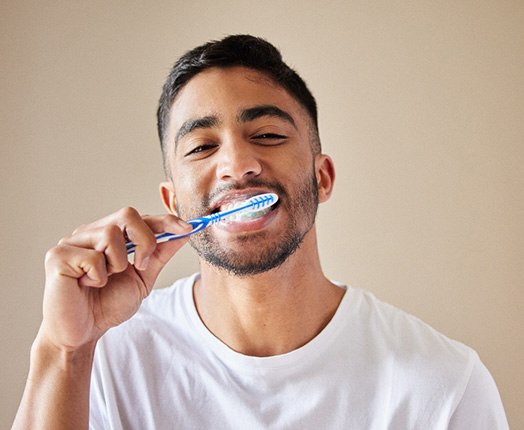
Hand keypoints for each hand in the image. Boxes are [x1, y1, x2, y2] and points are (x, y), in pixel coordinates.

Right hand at [39, 207, 190, 350]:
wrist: (81, 334)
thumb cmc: (106, 305)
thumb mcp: (142, 278)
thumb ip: (159, 254)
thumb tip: (184, 233)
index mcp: (108, 236)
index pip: (140, 218)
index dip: (165, 221)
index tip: (187, 229)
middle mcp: (89, 233)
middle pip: (127, 214)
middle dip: (145, 241)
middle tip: (140, 266)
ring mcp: (71, 242)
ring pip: (110, 233)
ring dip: (118, 264)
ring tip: (105, 281)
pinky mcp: (57, 256)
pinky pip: (93, 257)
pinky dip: (98, 277)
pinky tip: (87, 286)